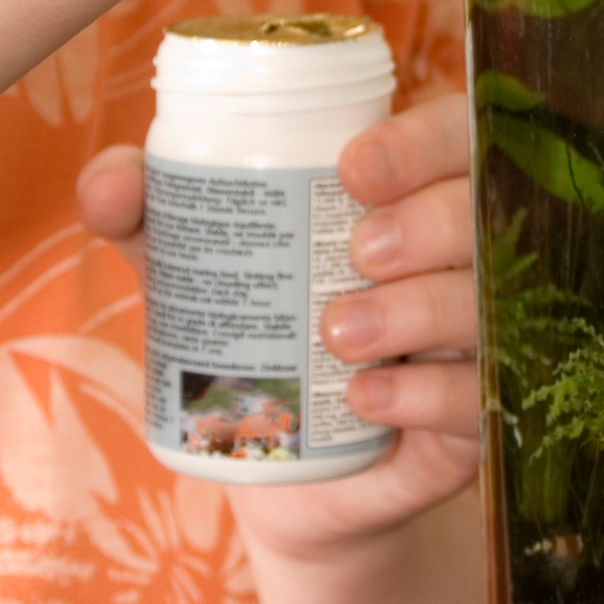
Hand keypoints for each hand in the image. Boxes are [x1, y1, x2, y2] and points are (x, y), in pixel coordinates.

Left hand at [76, 91, 480, 552]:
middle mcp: (470, 256)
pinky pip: (480, 398)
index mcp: (419, 190)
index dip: (422, 139)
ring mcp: (485, 340)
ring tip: (338, 333)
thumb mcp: (197, 269)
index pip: (460, 130)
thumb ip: (152, 214)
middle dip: (428, 222)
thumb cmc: (252, 336)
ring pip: (492, 302)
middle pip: (489, 208)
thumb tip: (112, 183)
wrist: (277, 473)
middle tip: (356, 252)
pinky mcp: (479, 423)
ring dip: (418, 309)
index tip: (353, 168)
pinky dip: (421, 394)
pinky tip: (363, 398)